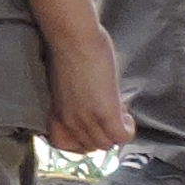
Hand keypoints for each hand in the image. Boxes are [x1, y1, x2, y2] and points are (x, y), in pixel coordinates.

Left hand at [41, 26, 133, 156]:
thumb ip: (76, 100)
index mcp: (57, 113)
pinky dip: (128, 130)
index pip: (66, 145)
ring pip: (106, 145)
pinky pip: (121, 137)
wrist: (73, 38)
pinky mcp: (105, 111)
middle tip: (111, 112)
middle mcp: (70, 120)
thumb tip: (93, 103)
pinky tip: (127, 114)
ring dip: (116, 131)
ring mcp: (87, 118)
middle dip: (103, 133)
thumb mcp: (68, 85)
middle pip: (90, 147)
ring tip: (119, 110)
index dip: (82, 137)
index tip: (92, 122)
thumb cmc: (69, 51)